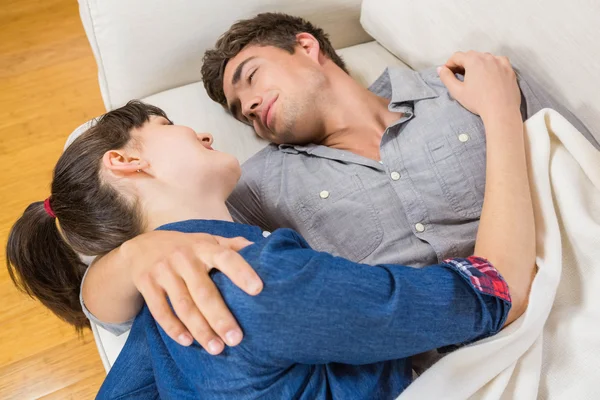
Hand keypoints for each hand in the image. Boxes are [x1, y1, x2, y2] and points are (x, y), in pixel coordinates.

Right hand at [121, 231, 260, 353]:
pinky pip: (160, 311)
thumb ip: (232, 245)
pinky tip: (188, 342)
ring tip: (216, 348)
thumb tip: (262, 248)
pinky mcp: (147, 284)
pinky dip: (174, 328)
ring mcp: (163, 271)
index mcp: (204, 247)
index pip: (226, 258)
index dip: (242, 272)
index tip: (258, 290)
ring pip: (183, 306)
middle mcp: (183, 258)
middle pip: (204, 292)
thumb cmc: (186, 248)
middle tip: (236, 339)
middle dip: (220, 317)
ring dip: (200, 329)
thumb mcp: (207, 241)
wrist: (141, 247)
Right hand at [437, 51, 520, 119]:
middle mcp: (487, 57)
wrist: (501, 111)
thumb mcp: (457, 91)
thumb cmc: (478, 101)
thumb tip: (440, 69)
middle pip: (471, 56)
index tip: (447, 73)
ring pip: (485, 58)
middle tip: (459, 76)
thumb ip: (446, 78)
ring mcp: (500, 62)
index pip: (457, 56)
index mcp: (473, 60)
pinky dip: (492, 66)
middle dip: (463, 64)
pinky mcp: (509, 69)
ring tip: (475, 77)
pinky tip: (490, 76)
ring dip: (477, 64)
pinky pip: (498, 62)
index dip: (449, 64)